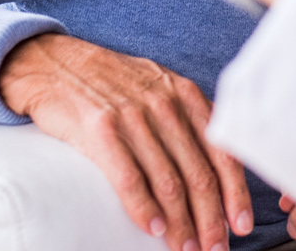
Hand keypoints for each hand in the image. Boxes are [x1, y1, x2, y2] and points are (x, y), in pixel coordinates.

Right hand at [0, 33, 252, 250]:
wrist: (54, 63)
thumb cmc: (110, 83)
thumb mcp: (158, 87)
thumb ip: (186, 120)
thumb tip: (216, 167)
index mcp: (185, 96)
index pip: (222, 152)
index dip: (235, 194)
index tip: (241, 225)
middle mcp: (165, 104)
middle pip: (199, 173)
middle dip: (211, 219)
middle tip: (215, 249)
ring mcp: (133, 116)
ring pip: (168, 181)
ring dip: (180, 223)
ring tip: (186, 247)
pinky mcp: (100, 129)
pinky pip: (129, 177)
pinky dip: (143, 208)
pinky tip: (153, 228)